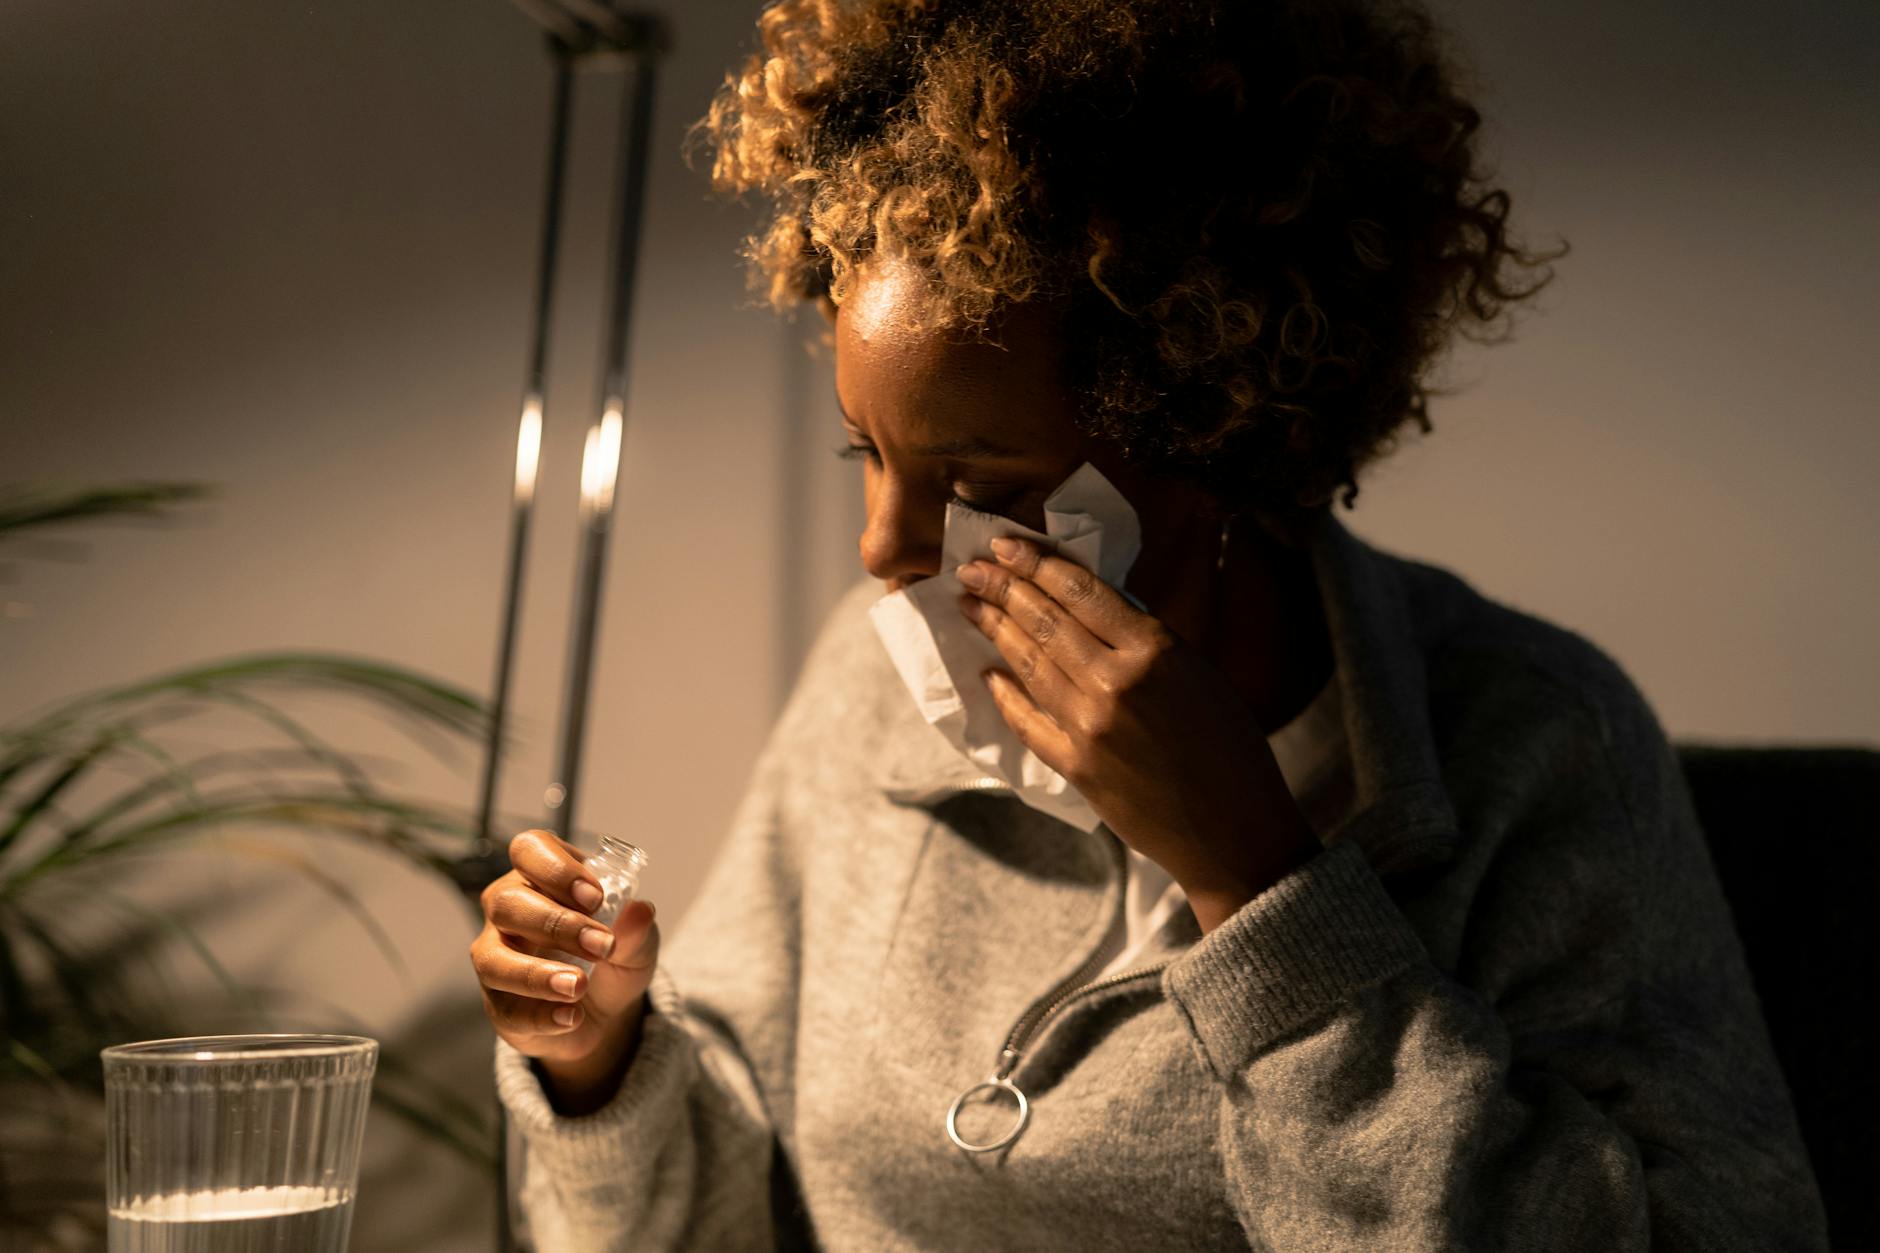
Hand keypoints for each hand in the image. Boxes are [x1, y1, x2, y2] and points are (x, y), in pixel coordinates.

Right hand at [470, 829, 659, 1113]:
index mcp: (542, 876)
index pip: (529, 850)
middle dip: (556, 923)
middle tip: (601, 945)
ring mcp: (495, 957)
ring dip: (537, 973)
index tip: (595, 896)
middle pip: (506, 902)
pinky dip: (540, 1014)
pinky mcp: (497, 1004)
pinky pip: (506, 1008)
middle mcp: (508, 910)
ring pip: (493, 958)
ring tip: (578, 986)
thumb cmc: (613, 956)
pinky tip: (571, 1017)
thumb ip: (638, 928)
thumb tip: (641, 910)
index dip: (556, 869)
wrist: (606, 1012)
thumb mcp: (637, 942)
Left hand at [956, 538, 1319, 930]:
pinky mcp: (1076, 767)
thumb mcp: (1201, 674)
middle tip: (971, 566)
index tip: (1006, 544)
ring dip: (995, 629)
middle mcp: (1116, 683)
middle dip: (1003, 587)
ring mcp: (1090, 727)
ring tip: (969, 604)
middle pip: (1046, 621)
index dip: (1038, 563)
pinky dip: (1006, 695)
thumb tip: (1091, 606)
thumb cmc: (1232, 748)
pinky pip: (1028, 722)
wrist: (1235, 832)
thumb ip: (1146, 641)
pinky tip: (987, 673)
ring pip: (1030, 664)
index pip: (1081, 592)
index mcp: (1156, 651)